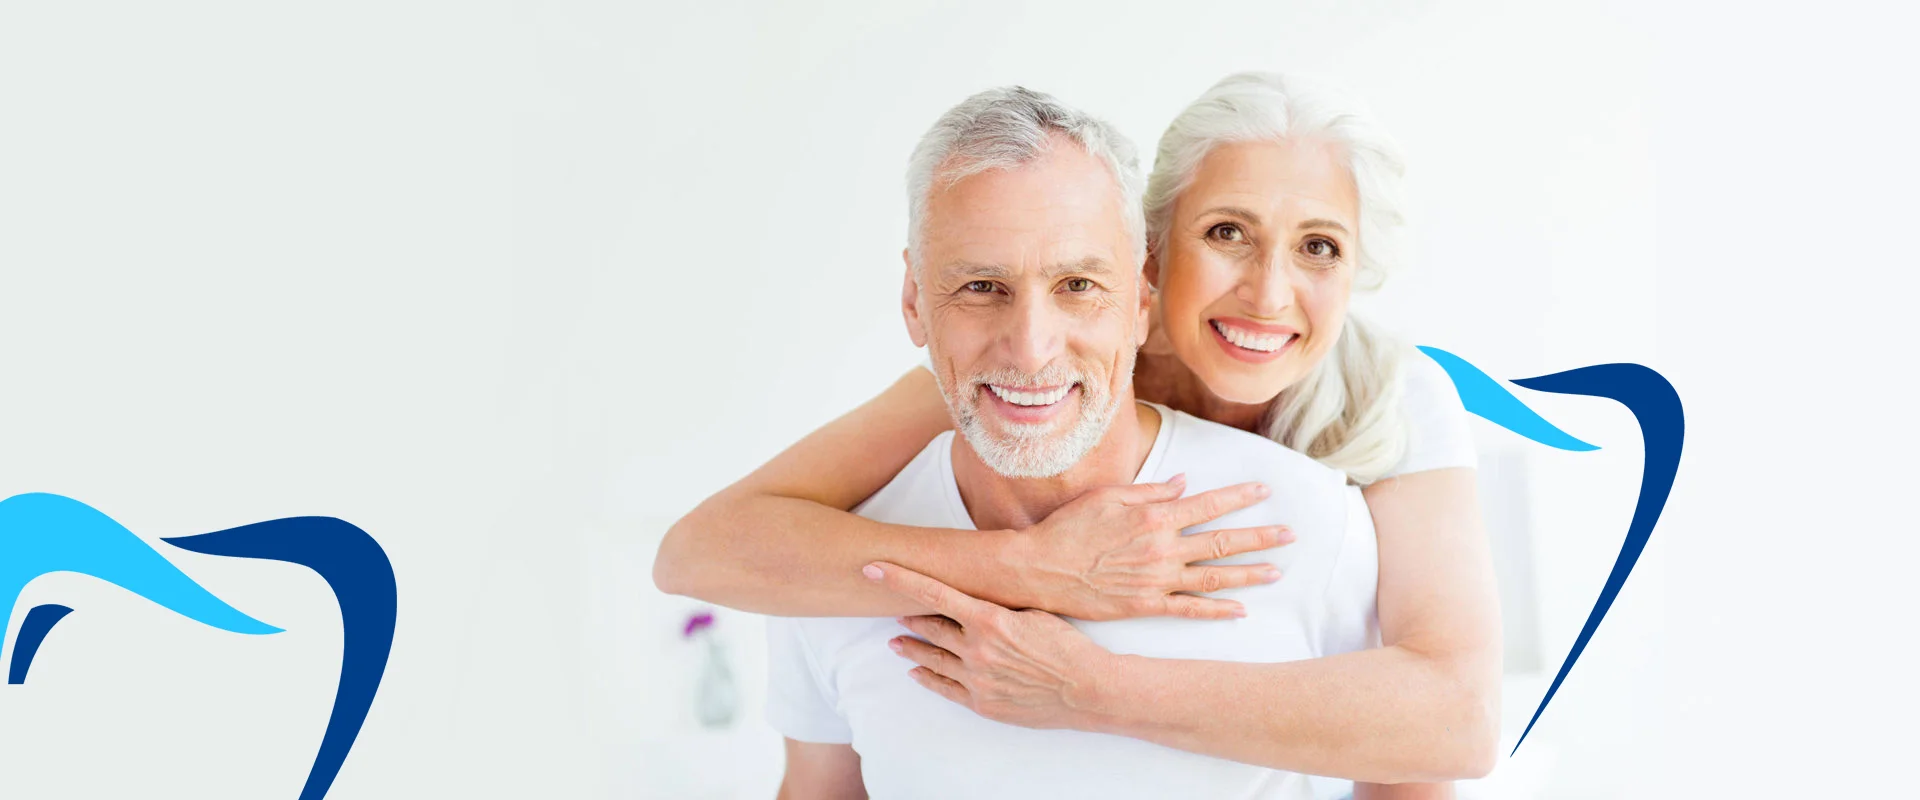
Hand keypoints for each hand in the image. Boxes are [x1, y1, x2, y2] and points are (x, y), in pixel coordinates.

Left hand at [865, 562, 1115, 730]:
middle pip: (930, 627)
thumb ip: (998, 605)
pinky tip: (914, 671)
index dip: (900, 579)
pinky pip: (944, 688)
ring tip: (894, 640)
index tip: (874, 568)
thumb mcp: (1033, 612)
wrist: (1086, 689)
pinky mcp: (982, 703)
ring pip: (932, 658)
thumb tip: (976, 593)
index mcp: (989, 619)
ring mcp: (977, 679)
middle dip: (908, 616)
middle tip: (891, 608)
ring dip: (910, 647)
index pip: (933, 593)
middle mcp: (977, 649)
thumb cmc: (1066, 645)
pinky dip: (926, 677)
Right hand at [1007, 474, 1292, 619]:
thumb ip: (1150, 490)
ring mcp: (1157, 580)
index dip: (1240, 497)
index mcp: (1155, 516)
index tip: (1265, 491)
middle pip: (1222, 542)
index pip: (1209, 504)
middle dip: (1260, 537)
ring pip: (1214, 577)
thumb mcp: (1108, 496)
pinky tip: (1240, 610)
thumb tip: (1184, 484)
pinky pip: (1189, 609)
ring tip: (1276, 571)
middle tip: (1290, 535)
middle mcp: (1163, 548)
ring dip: (1249, 574)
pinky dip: (1217, 610)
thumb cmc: (1069, 527)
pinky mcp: (1145, 606)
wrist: (1039, 568)